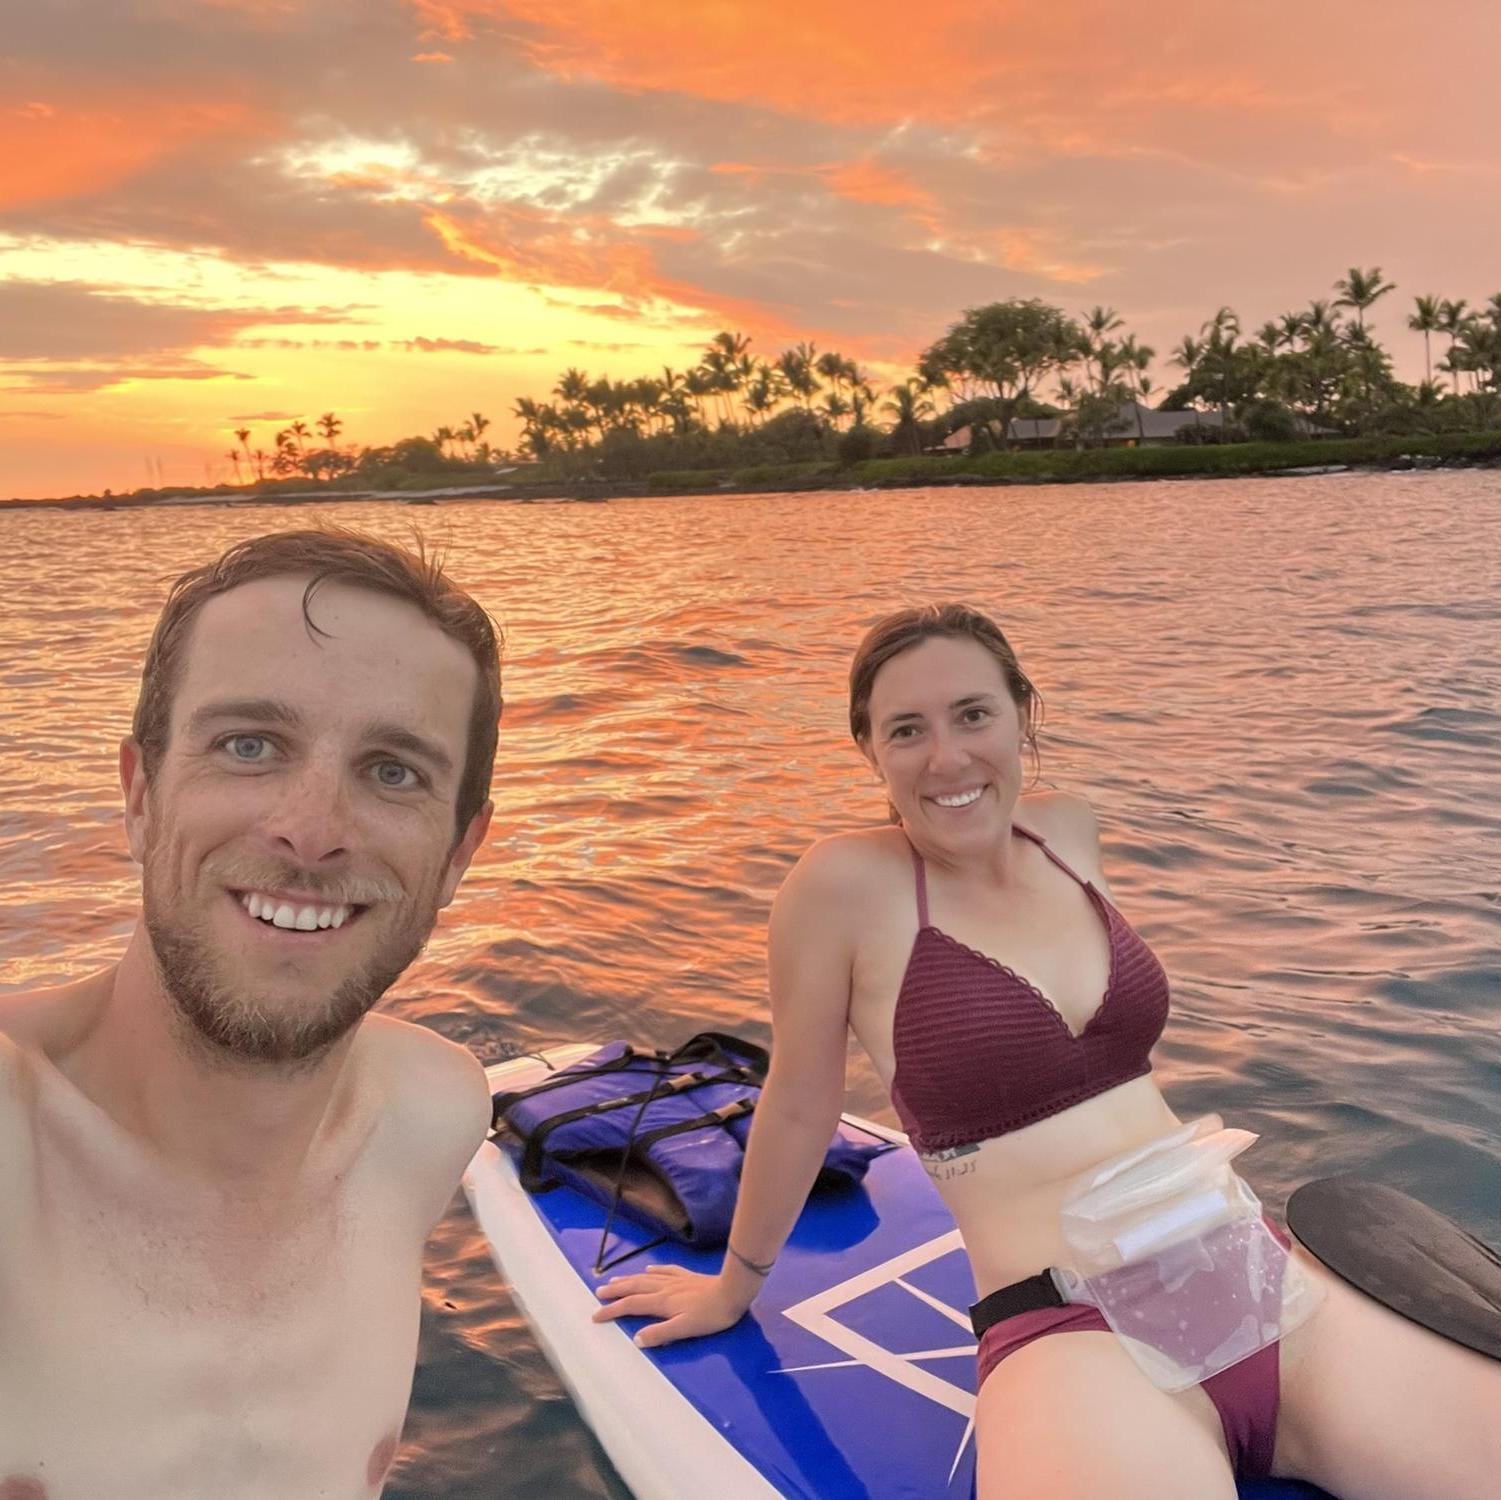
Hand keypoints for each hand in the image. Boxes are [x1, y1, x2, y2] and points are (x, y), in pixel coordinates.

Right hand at [591, 1264, 750, 1347]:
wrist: (732, 1292)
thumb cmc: (710, 1315)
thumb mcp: (685, 1329)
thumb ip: (660, 1333)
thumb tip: (636, 1338)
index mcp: (662, 1302)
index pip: (631, 1305)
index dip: (612, 1310)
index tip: (595, 1315)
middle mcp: (664, 1288)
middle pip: (634, 1287)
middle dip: (615, 1291)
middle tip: (598, 1292)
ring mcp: (675, 1280)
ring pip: (646, 1278)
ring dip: (628, 1280)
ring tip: (614, 1281)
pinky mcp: (687, 1276)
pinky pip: (664, 1271)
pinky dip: (653, 1271)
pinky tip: (648, 1270)